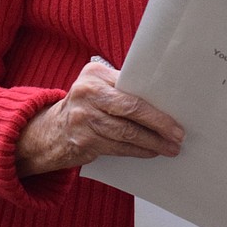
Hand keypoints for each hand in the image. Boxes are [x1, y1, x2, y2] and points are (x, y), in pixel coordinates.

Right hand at [16, 60, 184, 177]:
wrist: (48, 132)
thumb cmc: (82, 106)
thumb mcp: (96, 86)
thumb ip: (121, 87)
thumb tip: (161, 99)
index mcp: (94, 74)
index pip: (132, 89)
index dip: (155, 105)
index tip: (175, 114)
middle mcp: (87, 93)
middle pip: (131, 110)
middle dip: (159, 124)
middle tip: (177, 135)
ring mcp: (83, 119)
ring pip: (127, 133)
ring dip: (152, 142)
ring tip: (170, 147)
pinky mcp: (83, 141)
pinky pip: (118, 147)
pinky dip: (137, 150)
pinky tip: (150, 151)